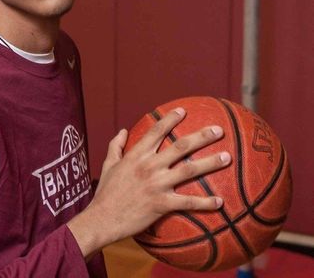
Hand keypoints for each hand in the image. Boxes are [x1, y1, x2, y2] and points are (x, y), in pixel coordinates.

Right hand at [68, 108, 230, 256]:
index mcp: (135, 156)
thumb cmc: (105, 193)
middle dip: (202, 136)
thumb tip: (122, 130)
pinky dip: (205, 203)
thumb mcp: (108, 165)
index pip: (156, 131)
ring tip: (228, 157)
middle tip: (219, 130)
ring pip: (189, 170)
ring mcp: (156, 185)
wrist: (102, 218)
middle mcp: (148, 166)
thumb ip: (115, 146)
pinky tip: (219, 202)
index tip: (184, 111)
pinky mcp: (161, 204)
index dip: (170, 119)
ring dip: (210, 163)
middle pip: (180, 147)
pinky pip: (188, 202)